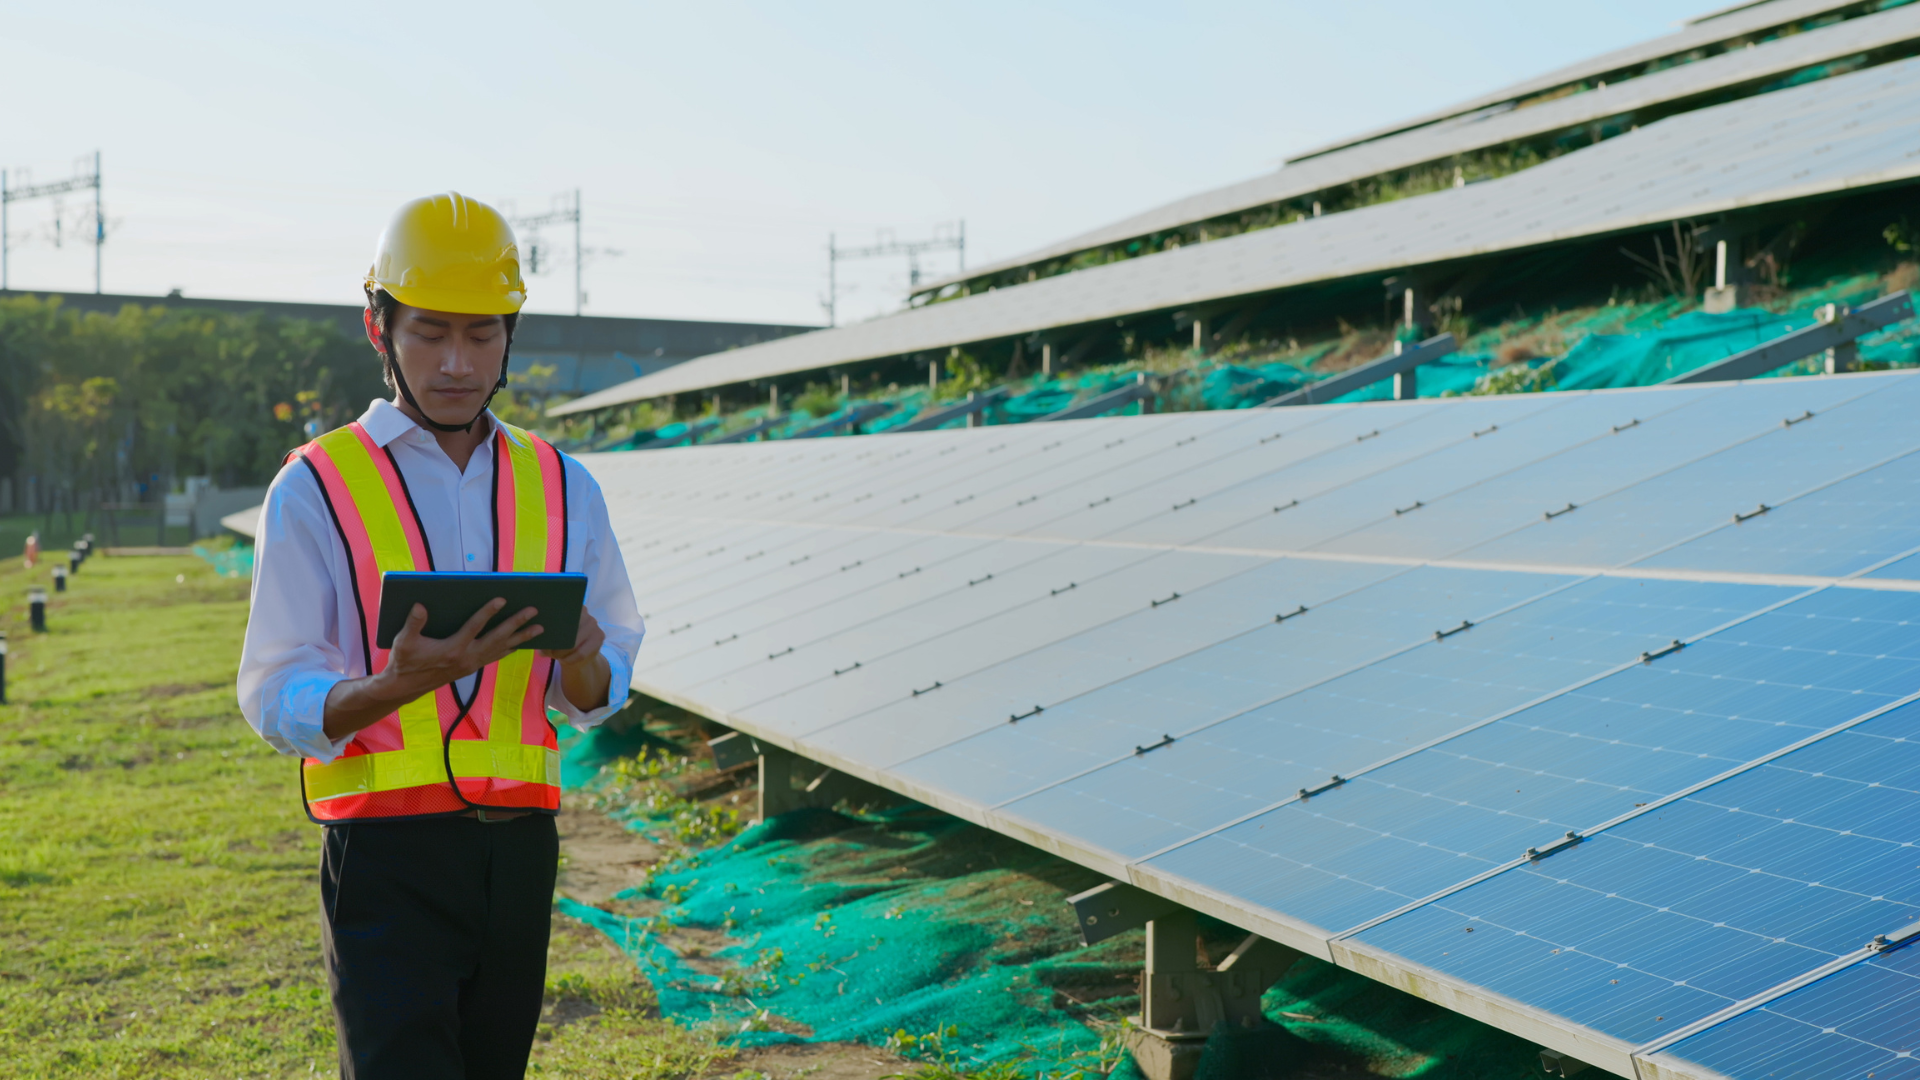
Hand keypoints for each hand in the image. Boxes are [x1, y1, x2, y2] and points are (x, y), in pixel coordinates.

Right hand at [384, 599, 542, 700]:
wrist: (405, 687)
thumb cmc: (404, 661)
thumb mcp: (403, 641)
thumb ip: (413, 623)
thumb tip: (420, 606)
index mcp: (452, 649)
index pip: (474, 627)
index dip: (488, 612)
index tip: (502, 599)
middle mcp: (467, 657)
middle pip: (497, 638)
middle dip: (516, 623)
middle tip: (533, 610)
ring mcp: (472, 664)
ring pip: (501, 649)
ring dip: (521, 638)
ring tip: (539, 628)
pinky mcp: (472, 667)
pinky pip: (496, 656)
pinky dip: (510, 648)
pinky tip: (521, 642)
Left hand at [541, 606, 609, 711]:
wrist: (580, 655)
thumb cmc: (560, 642)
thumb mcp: (550, 637)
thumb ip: (543, 636)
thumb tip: (536, 637)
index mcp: (569, 606)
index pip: (559, 611)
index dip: (550, 622)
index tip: (542, 630)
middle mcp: (584, 612)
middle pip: (567, 628)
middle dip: (556, 642)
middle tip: (548, 651)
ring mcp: (593, 624)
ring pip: (574, 643)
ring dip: (561, 652)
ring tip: (554, 656)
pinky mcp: (599, 637)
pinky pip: (581, 653)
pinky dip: (570, 659)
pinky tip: (564, 660)